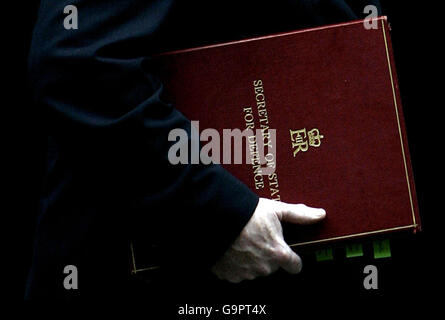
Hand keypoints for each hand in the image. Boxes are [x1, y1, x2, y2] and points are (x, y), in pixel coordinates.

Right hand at [211, 198, 325, 282]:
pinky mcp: (229, 275)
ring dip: (251, 260)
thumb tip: (321, 214)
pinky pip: (237, 273)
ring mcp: (246, 273)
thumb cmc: (248, 213)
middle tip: (258, 238)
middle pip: (273, 266)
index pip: (295, 266)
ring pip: (254, 270)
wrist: (217, 217)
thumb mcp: (276, 210)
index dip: (292, 258)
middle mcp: (264, 268)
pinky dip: (235, 264)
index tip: (285, 250)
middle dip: (268, 255)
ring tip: (242, 241)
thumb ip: (300, 215)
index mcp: (279, 254)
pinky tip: (232, 249)